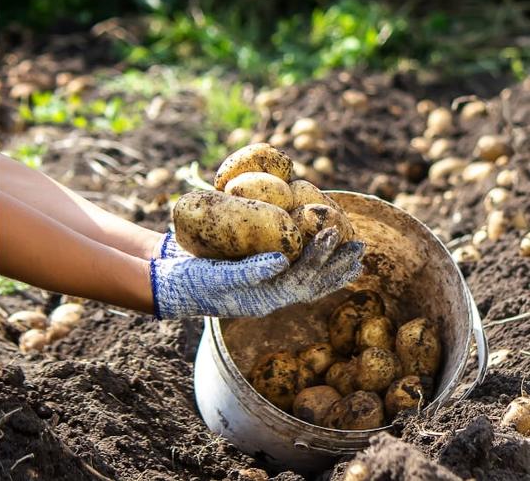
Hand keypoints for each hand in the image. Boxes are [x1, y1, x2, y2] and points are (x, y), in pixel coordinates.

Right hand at [150, 227, 363, 317]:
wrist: (171, 285)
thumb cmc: (192, 280)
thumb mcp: (219, 275)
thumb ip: (249, 270)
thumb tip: (281, 261)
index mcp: (265, 299)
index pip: (302, 279)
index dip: (320, 257)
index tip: (333, 233)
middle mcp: (270, 297)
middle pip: (314, 284)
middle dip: (337, 266)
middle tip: (361, 248)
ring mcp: (265, 289)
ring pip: (308, 280)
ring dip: (331, 267)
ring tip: (353, 255)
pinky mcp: (258, 277)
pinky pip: (293, 271)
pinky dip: (311, 261)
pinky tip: (317, 251)